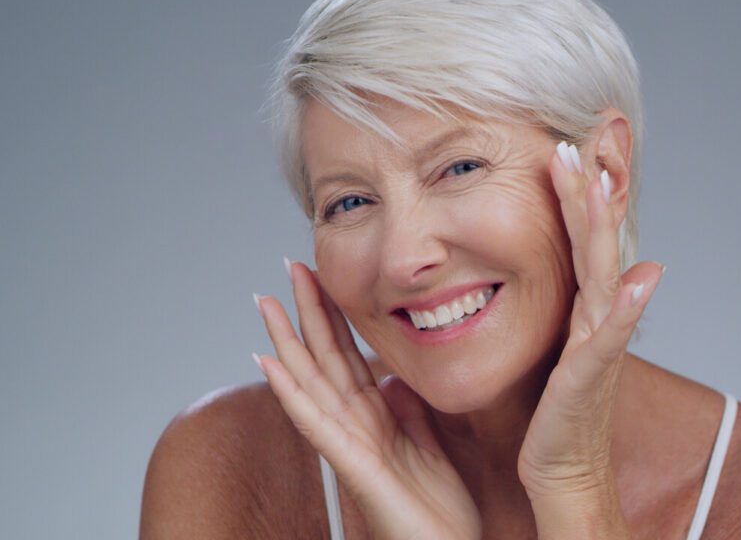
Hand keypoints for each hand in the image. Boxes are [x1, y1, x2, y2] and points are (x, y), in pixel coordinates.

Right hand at [253, 262, 480, 539]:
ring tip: (266, 303)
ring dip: (286, 343)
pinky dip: (291, 393)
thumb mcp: (429, 443)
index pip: (347, 355)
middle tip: (289, 265)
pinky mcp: (354, 469)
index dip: (334, 314)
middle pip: (324, 358)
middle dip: (307, 312)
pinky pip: (317, 425)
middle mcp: (356, 426)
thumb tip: (394, 375)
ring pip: (311, 384)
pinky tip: (268, 365)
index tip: (321, 273)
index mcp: (376, 417)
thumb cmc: (439, 509)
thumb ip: (409, 409)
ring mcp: (350, 446)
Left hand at [518, 143, 662, 527]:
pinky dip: (626, 308)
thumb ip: (572, 308)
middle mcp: (597, 319)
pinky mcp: (590, 379)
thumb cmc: (557, 414)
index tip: (572, 143)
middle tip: (586, 136)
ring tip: (605, 179)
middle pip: (597, 243)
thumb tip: (610, 272)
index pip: (581, 239)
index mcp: (581, 309)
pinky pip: (609, 339)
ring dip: (604, 227)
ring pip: (604, 274)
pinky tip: (642, 276)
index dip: (581, 193)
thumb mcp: (559, 348)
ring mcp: (598, 347)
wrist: (566, 473)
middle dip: (593, 190)